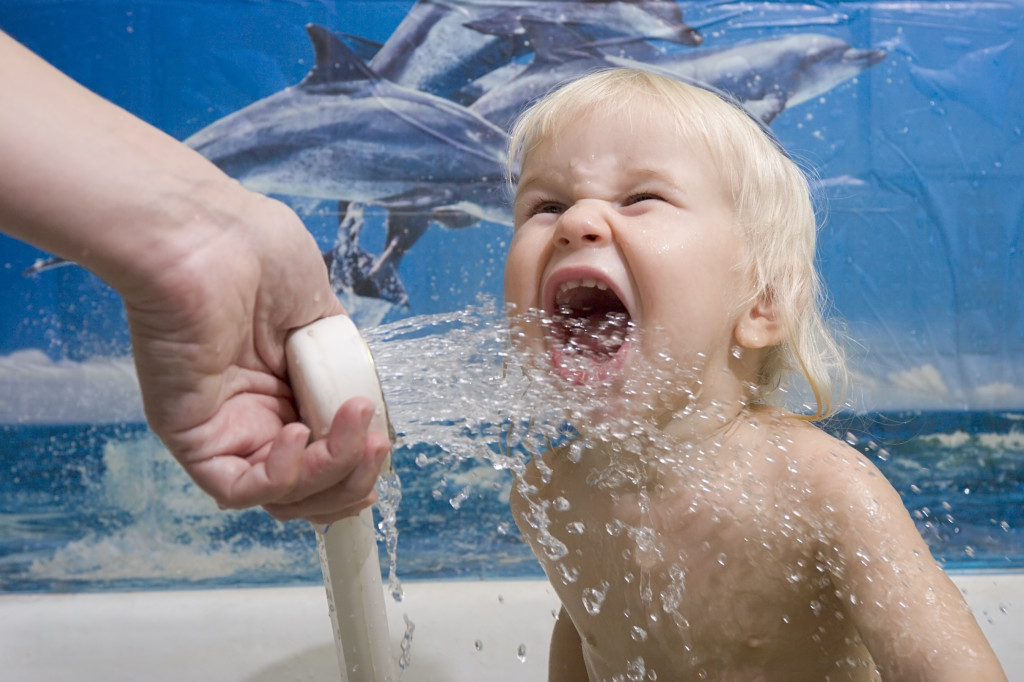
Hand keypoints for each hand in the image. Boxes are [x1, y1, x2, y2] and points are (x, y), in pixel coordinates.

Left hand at [122, 192, 391, 523]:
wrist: (210, 234)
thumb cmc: (256, 251)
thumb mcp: (322, 314)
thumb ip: (341, 363)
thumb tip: (360, 399)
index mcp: (286, 387)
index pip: (325, 454)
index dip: (357, 463)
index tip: (383, 442)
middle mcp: (256, 415)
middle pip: (310, 488)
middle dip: (354, 477)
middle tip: (376, 443)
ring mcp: (226, 428)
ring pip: (283, 495)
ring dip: (332, 472)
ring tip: (354, 424)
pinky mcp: (193, 436)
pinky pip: (239, 487)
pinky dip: (283, 475)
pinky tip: (300, 434)